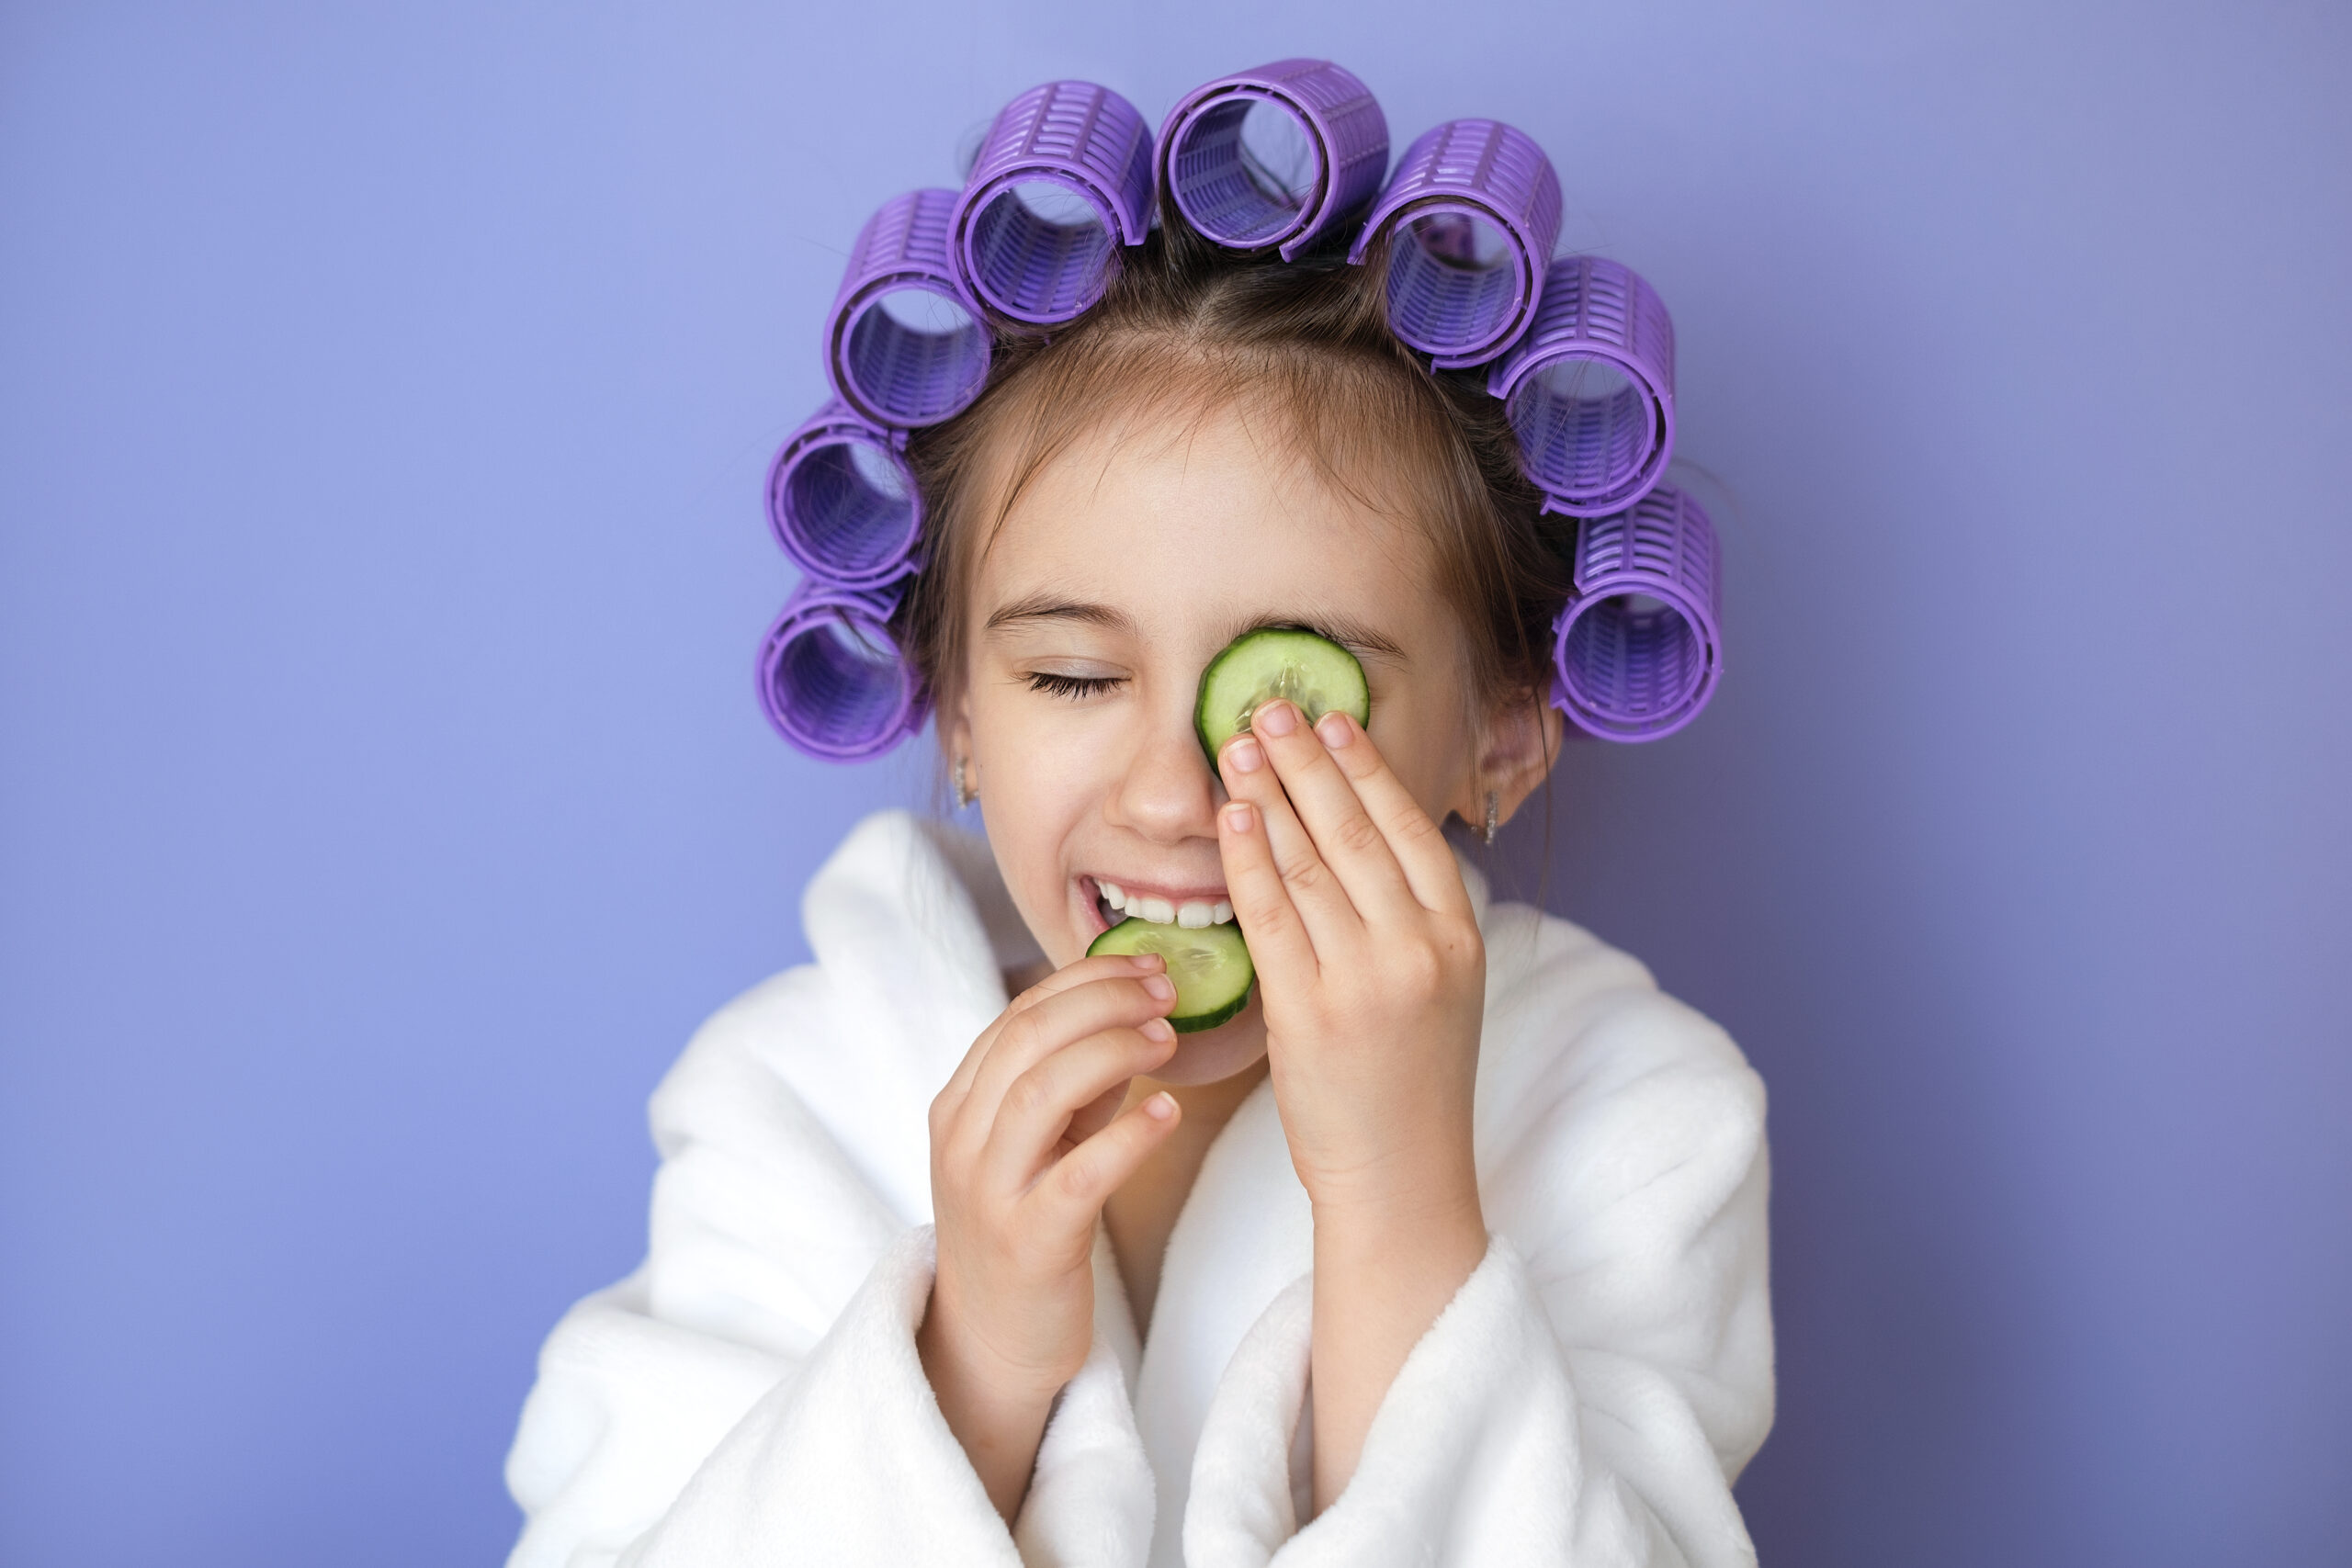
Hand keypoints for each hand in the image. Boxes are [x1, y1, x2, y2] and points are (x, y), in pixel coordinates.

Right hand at [919, 953, 1183, 1518]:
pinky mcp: (1027, 1242)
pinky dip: (1128, 1135)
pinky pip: (1079, 1175)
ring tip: (1168, 1041)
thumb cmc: (1024, 1229)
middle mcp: (962, 1139)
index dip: (1086, 979)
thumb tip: (1129, 1011)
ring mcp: (989, 1191)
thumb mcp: (1036, 1145)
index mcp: (959, 1103)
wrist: (991, 1343)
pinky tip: (1168, 1112)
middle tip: (1166, 992)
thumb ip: (1069, 1083)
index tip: (1147, 966)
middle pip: (1028, 1038)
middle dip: (1104, 1000)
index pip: (1018, 1013)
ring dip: (1114, 1051)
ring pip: (1043, 1091)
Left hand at [1216, 699, 1493, 1511]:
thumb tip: (1361, 840)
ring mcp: (1367, 979)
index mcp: (1461, 938)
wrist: (1402, 1180)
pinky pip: (1272, 917)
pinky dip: (1249, 861)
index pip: (1409, 830)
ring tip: (1239, 746)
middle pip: (1357, 831)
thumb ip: (1410, 919)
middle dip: (1310, 761)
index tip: (1334, 720)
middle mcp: (1422, 949)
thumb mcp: (1439, 991)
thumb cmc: (1410, 1086)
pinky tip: (1232, 818)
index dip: (1367, 769)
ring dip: (1271, 795)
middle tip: (1271, 706)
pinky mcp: (1312, 1012)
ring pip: (1312, 863)